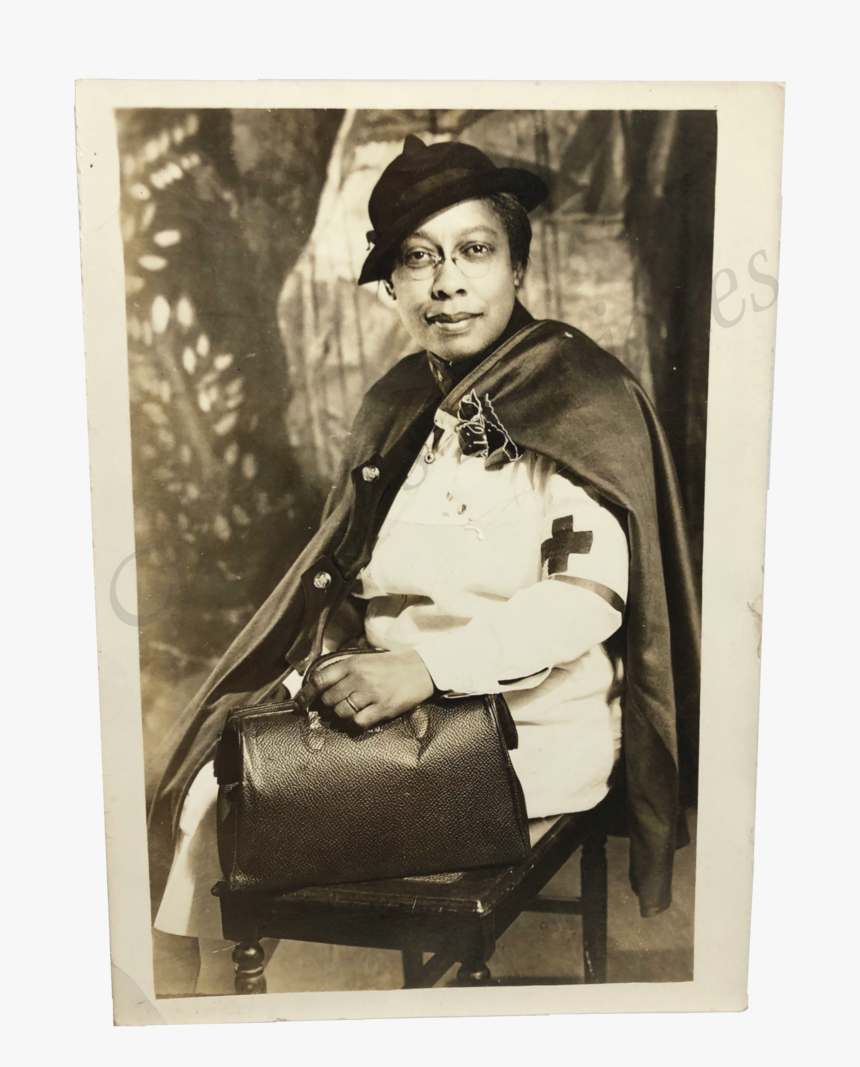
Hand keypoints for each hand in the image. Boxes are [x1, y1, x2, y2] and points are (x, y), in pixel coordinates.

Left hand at [295, 649, 433, 729]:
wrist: (422, 668)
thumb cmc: (393, 664)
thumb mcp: (366, 658)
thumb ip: (345, 669)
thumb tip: (322, 684)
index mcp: (352, 664)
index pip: (319, 680)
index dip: (305, 694)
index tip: (299, 704)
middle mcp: (358, 678)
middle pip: (328, 700)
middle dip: (327, 707)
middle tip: (333, 707)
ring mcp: (371, 694)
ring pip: (341, 713)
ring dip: (340, 716)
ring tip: (349, 712)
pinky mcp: (383, 708)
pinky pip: (358, 722)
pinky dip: (354, 724)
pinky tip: (360, 719)